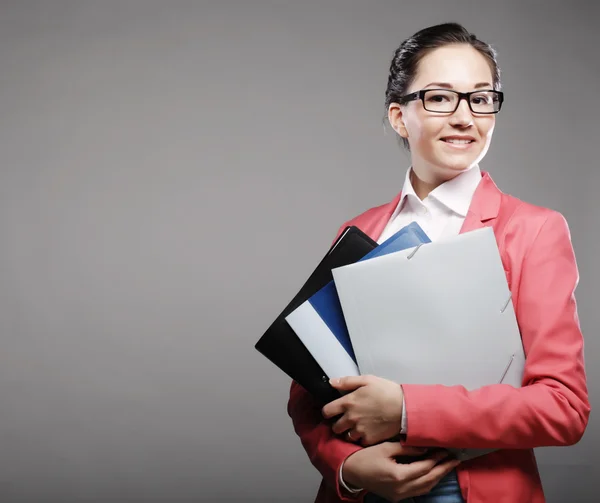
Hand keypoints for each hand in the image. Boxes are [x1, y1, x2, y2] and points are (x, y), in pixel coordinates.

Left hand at [322, 375, 403, 445]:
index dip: (328, 411)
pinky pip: (360, 442)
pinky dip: (361, 439)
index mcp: (348, 402)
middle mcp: (351, 418)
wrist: (405, 408)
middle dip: (338, 424)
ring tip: (357, 427)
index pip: (327, 411)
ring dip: (349, 432)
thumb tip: (331, 382)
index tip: (332, 411)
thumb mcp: (367, 380)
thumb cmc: (387, 392)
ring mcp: (360, 430)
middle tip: (345, 420)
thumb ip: (347, 381)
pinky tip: (367, 432)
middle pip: (335, 427)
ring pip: (346, 436)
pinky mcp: (369, 439)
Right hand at [342, 442, 460, 501]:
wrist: (350, 472)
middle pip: (430, 479)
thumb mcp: (386, 447)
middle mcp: (402, 489)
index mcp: (399, 476)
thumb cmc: (365, 457)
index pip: (425, 467)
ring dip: (438, 476)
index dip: (437, 458)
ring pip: (426, 487)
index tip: (446, 450)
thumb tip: (425, 447)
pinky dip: (428, 482)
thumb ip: (407, 448)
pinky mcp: (397, 497)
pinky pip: (418, 490)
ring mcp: (400, 495)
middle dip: (444, 469)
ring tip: (448, 465)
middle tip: (455, 459)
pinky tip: (433, 474)